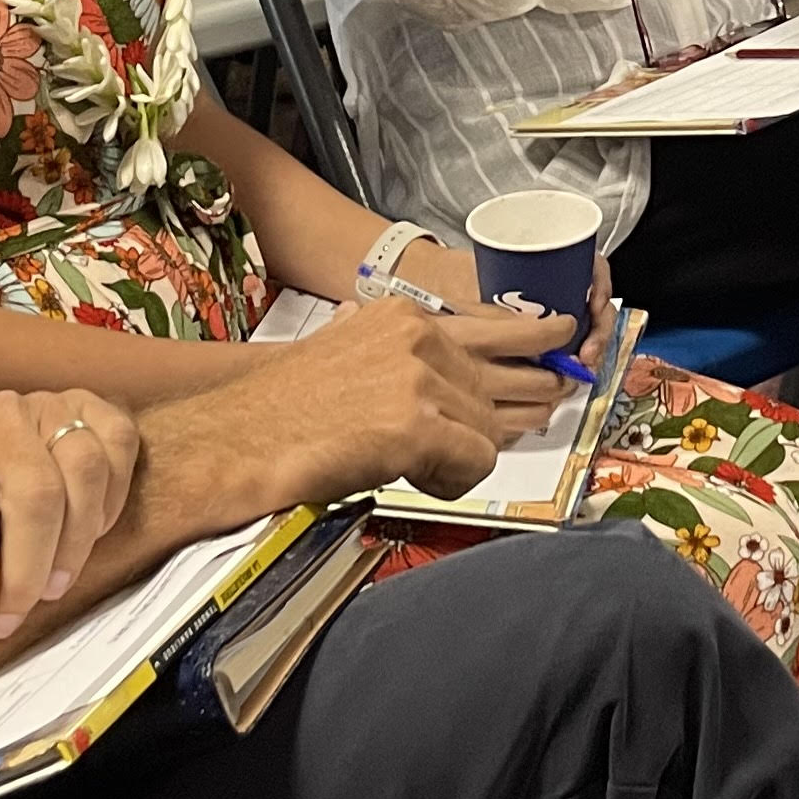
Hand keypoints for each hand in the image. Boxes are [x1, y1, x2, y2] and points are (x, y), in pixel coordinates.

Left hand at [0, 390, 141, 641]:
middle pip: (32, 492)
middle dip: (27, 568)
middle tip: (16, 618)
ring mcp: (50, 404)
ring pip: (82, 471)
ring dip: (74, 542)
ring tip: (53, 587)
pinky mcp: (94, 407)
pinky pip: (118, 448)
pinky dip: (112, 498)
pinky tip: (89, 536)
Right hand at [247, 298, 575, 501]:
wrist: (236, 441)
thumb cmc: (278, 410)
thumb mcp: (340, 349)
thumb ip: (384, 346)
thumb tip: (420, 359)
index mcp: (402, 317)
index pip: (496, 326)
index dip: (535, 344)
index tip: (561, 348)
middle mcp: (418, 337)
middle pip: (507, 375)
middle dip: (527, 400)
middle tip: (546, 411)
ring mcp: (421, 379)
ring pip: (491, 426)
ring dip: (470, 455)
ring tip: (440, 466)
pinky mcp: (418, 425)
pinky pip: (476, 461)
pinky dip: (455, 480)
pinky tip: (423, 481)